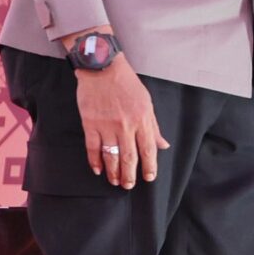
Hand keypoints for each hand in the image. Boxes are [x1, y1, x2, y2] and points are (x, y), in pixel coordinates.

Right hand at [72, 55, 169, 188]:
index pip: (148, 150)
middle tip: (129, 186)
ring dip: (113, 172)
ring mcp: (107, 126)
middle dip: (130, 175)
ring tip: (115, 182)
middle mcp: (126, 126)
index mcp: (142, 120)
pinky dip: (95, 161)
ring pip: (111, 156)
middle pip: (129, 158)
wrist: (102, 68)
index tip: (149, 178)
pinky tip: (98, 170)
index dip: (149, 167)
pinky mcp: (91, 124)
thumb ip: (154, 126)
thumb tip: (163, 145)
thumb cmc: (127, 84)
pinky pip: (93, 148)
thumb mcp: (147, 102)